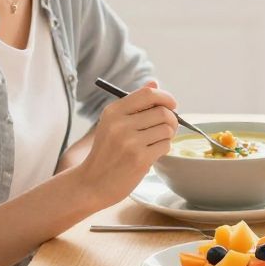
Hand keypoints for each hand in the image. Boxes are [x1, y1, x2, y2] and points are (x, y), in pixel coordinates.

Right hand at [74, 80, 178, 206]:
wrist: (92, 183)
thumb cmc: (106, 152)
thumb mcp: (112, 123)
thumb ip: (135, 103)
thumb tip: (154, 82)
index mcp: (113, 111)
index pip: (148, 94)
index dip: (166, 97)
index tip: (171, 105)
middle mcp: (120, 124)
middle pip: (163, 112)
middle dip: (172, 120)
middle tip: (167, 129)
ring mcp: (130, 142)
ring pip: (167, 129)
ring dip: (167, 137)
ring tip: (155, 143)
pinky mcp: (139, 158)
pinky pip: (166, 146)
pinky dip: (163, 149)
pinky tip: (152, 154)